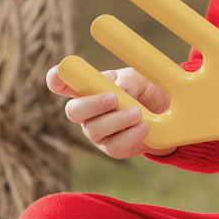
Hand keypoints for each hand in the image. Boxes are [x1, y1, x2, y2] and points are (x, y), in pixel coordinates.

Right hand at [45, 65, 171, 158]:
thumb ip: (127, 81)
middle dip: (92, 104)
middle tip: (113, 98)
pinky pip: (114, 146)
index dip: (56, 78)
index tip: (60, 70)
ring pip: (94, 129)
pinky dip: (130, 135)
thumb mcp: (137, 78)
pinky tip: (144, 127)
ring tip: (138, 113)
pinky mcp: (111, 148)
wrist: (163, 113)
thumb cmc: (142, 90)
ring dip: (117, 120)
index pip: (61, 83)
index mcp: (86, 89)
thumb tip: (121, 91)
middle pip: (73, 111)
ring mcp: (96, 132)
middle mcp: (86, 112)